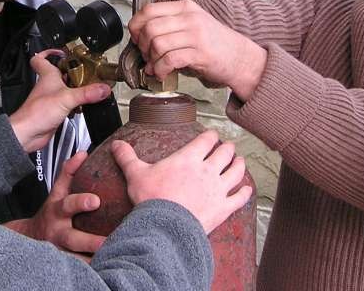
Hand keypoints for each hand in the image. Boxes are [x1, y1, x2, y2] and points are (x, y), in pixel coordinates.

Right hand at [4, 152, 104, 261]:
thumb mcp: (57, 191)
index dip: (80, 202)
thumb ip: (69, 172)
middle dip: (90, 240)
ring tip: (113, 258)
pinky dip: (92, 271)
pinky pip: (79, 270)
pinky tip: (107, 270)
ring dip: (93, 259)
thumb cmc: (51, 211)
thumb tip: (83, 153)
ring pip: (76, 259)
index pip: (68, 205)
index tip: (96, 201)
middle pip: (73, 239)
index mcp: (57, 211)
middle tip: (108, 241)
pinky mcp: (66, 264)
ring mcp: (61, 251)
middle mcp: (58, 233)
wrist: (30, 238)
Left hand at [9, 50, 110, 151]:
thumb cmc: (36, 113)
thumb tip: (103, 88)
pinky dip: (76, 104)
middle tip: (87, 71)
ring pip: (66, 88)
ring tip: (89, 87)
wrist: (28, 134)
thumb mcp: (67, 98)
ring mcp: (52, 98)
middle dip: (74, 72)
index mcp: (48, 76)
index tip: (63, 52)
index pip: (41, 58)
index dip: (51, 52)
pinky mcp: (55, 111)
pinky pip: (68, 103)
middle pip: (61, 73)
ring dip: (77, 88)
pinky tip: (82, 106)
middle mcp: (49, 86)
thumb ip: (87, 93)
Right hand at [111, 129, 251, 233]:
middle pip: (225, 153)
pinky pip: (239, 198)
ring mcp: (217, 189)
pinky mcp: (223, 208)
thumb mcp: (136, 175)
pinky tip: (246, 190)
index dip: (211, 135)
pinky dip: (245, 193)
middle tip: (228, 147)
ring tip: (240, 161)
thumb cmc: (151, 200)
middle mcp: (207, 170)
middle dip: (227, 148)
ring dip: (239, 165)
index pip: (206, 140)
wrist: (165, 228)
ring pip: (236, 171)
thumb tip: (117, 144)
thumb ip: (127, 158)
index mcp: (188, 159)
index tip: (212, 135)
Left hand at [128, 0, 266, 101]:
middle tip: (146, 56)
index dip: (136, 25)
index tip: (136, 38)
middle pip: (150, 28)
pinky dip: (160, 70)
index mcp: (185, 7)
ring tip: (155, 66)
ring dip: (151, 60)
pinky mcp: (200, 53)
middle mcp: (190, 18)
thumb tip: (140, 36)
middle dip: (142, 46)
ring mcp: (196, 35)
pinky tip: (162, 74)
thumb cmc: (215, 44)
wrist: (240, 57)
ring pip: (158, 44)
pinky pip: (169, 60)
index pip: (149, 10)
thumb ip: (170, 25)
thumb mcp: (193, 24)